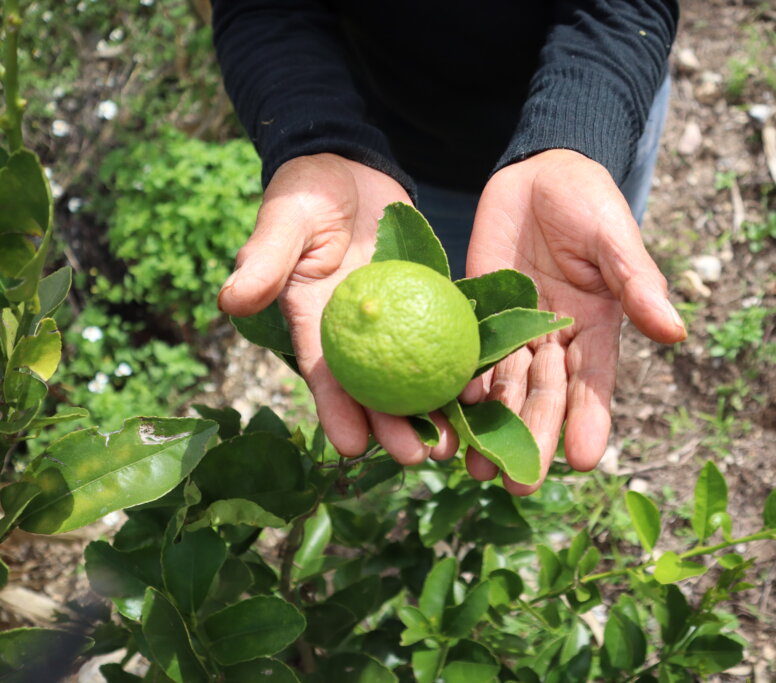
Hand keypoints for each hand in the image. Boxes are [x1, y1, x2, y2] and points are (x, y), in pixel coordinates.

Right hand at [217, 154, 458, 464]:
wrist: (350, 165)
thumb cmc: (307, 192)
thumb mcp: (284, 219)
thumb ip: (265, 258)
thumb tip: (229, 300)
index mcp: (315, 323)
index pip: (325, 375)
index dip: (336, 412)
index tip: (350, 448)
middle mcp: (355, 333)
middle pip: (375, 389)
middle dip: (394, 428)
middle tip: (419, 456)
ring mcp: (394, 320)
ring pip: (413, 373)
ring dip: (433, 409)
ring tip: (456, 440)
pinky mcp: (426, 302)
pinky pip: (446, 336)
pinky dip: (461, 362)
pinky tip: (483, 386)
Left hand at [464, 149, 686, 493]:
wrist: (536, 172)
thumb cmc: (587, 200)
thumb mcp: (614, 238)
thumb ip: (637, 282)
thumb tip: (675, 332)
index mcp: (595, 328)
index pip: (595, 384)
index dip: (590, 420)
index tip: (585, 460)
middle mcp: (555, 340)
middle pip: (545, 396)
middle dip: (534, 440)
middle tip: (520, 484)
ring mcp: (514, 331)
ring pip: (504, 388)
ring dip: (492, 428)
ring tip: (476, 468)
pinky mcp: (477, 315)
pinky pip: (468, 354)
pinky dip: (459, 384)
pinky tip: (446, 414)